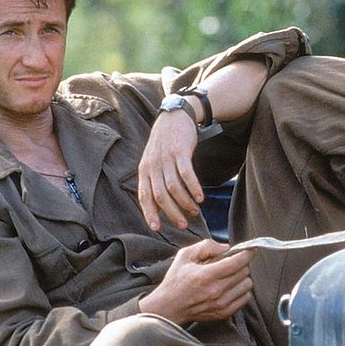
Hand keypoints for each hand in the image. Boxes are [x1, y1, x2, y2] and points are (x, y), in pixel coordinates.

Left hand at [137, 108, 203, 230]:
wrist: (174, 117)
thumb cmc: (165, 144)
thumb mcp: (153, 161)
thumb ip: (154, 181)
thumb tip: (159, 207)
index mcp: (144, 170)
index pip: (144, 196)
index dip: (150, 213)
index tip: (157, 228)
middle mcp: (153, 166)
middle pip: (160, 196)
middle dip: (172, 213)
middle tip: (183, 224)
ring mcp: (166, 158)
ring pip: (174, 187)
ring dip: (185, 203)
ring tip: (194, 212)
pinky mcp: (180, 152)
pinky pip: (187, 175)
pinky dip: (194, 188)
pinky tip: (200, 198)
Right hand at [138, 240, 252, 324]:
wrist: (169, 307)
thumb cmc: (176, 280)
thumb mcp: (185, 255)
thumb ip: (206, 246)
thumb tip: (226, 248)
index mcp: (206, 275)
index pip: (237, 262)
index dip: (247, 253)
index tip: (249, 250)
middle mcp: (216, 291)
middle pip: (244, 272)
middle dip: (241, 264)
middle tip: (232, 262)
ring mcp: (221, 304)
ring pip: (247, 285)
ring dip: (242, 277)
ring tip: (230, 275)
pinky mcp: (224, 313)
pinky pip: (245, 298)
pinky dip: (241, 290)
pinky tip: (230, 287)